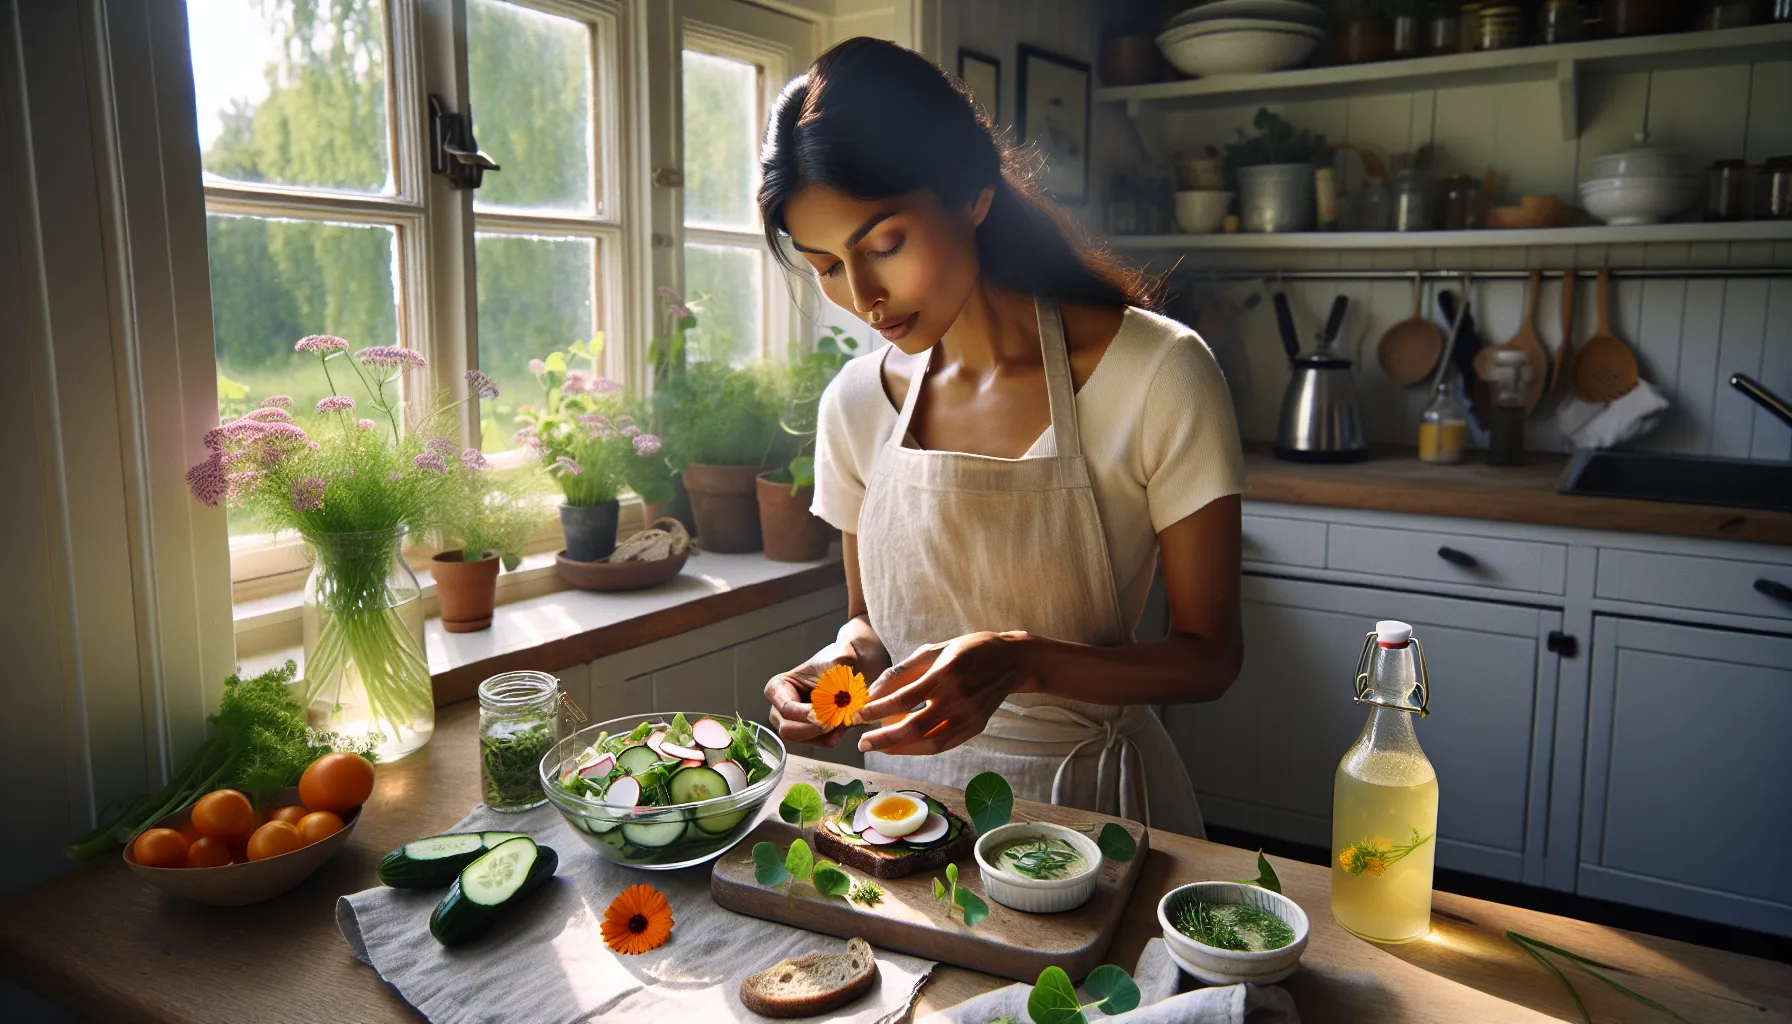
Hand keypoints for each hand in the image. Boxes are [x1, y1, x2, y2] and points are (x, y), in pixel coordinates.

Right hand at [765, 641, 869, 748]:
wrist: (853, 666)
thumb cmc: (839, 660)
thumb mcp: (836, 660)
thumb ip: (835, 674)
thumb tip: (838, 690)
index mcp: (778, 687)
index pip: (787, 708)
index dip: (808, 715)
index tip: (830, 712)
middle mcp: (779, 708)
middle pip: (789, 729)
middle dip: (815, 728)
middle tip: (838, 719)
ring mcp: (790, 723)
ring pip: (802, 740)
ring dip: (825, 733)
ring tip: (843, 717)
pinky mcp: (806, 735)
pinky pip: (817, 743)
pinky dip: (831, 737)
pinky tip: (843, 723)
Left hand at [856, 631, 1033, 755]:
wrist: (1012, 661)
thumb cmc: (968, 650)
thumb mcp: (935, 650)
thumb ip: (902, 671)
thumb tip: (873, 692)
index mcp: (945, 674)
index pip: (903, 699)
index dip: (877, 710)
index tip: (857, 716)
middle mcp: (958, 699)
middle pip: (914, 728)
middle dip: (883, 739)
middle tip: (862, 743)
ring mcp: (969, 717)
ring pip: (928, 743)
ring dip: (899, 749)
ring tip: (879, 747)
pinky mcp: (975, 728)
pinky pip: (943, 745)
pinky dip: (920, 749)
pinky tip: (903, 746)